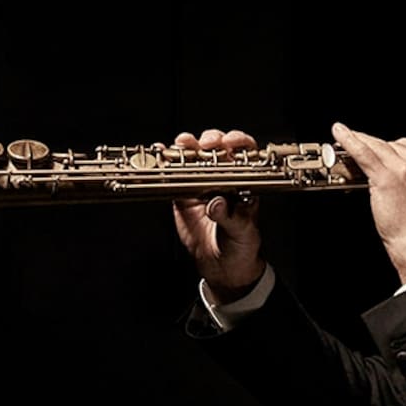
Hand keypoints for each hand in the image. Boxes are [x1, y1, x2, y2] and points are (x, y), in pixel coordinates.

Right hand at [170, 128, 264, 302]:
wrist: (222, 265)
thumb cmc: (241, 245)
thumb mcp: (242, 232)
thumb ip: (230, 217)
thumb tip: (217, 203)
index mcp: (243, 182)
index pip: (244, 153)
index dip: (238, 141)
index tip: (230, 142)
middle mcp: (223, 178)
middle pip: (217, 147)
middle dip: (210, 140)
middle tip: (206, 146)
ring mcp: (201, 184)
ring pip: (194, 156)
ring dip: (187, 146)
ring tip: (182, 146)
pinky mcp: (182, 194)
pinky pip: (174, 174)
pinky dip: (166, 162)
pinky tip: (161, 155)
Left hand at [330, 122, 405, 284]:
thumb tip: (400, 176)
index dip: (396, 146)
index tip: (385, 148)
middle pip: (395, 144)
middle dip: (377, 147)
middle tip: (362, 149)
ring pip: (378, 146)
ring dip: (360, 141)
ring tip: (345, 138)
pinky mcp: (387, 177)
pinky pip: (364, 153)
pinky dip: (349, 141)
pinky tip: (340, 134)